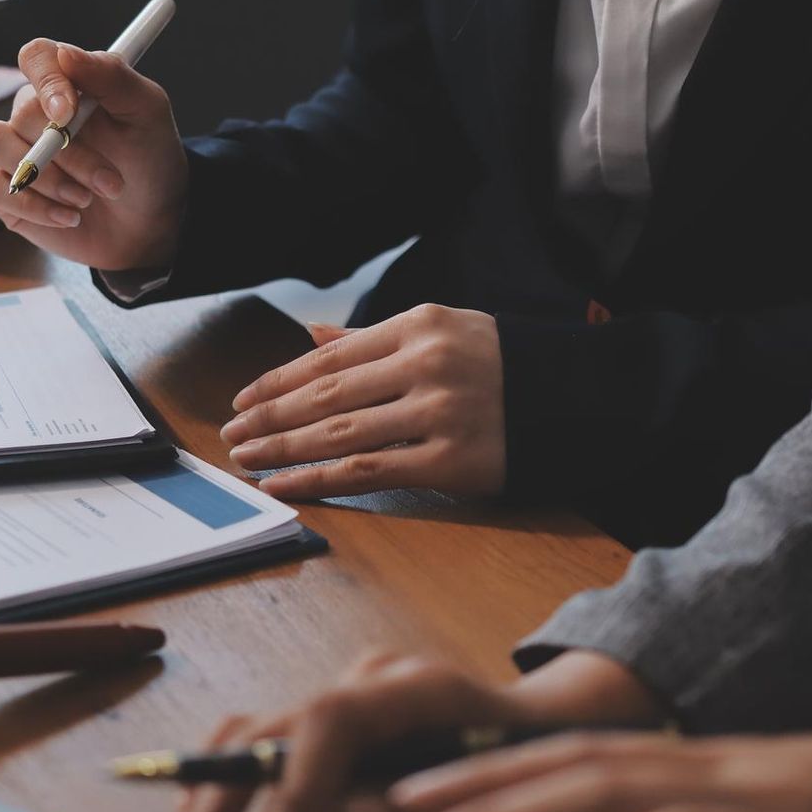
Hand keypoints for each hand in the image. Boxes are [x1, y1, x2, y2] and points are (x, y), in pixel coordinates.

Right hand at [0, 39, 188, 271]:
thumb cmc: (149, 159)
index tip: (68, 114)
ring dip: (48, 179)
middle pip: (23, 113)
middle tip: (111, 182)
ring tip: (87, 200)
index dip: (46, 80)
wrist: (152, 221)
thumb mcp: (147, 113)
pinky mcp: (7, 190)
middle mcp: (36, 113)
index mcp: (69, 83)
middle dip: (70, 154)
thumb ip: (112, 77)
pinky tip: (70, 217)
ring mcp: (16, 150)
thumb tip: (66, 54)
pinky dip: (34, 206)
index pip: (36, 57)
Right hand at [170, 650, 660, 811]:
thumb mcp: (493, 791)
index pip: (333, 717)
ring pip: (251, 741)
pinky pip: (253, 748)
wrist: (541, 732)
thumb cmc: (526, 766)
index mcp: (416, 686)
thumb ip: (420, 806)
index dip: (305, 783)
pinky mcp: (322, 730)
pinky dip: (221, 792)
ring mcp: (338, 700)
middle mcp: (363, 684)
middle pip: (276, 734)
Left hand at [222, 304, 506, 499]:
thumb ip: (375, 339)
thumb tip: (311, 334)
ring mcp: (438, 413)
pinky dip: (319, 480)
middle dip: (269, 417)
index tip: (242, 399)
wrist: (580, 397)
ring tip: (247, 460)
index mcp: (418, 326)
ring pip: (339, 433)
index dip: (277, 381)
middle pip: (325, 396)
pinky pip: (368, 471)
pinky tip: (286, 484)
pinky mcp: (451, 460)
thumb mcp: (444, 331)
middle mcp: (424, 365)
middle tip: (232, 434)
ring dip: (283, 450)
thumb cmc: (503, 365)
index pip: (329, 358)